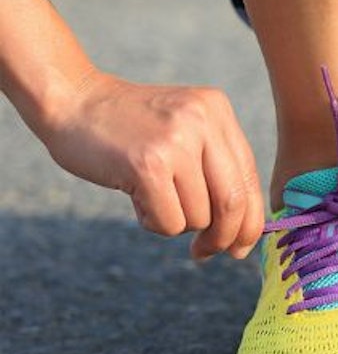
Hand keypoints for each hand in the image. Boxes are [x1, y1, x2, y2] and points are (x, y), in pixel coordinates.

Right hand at [43, 72, 264, 260]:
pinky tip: (135, 197)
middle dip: (224, 238)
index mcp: (218, 111)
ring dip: (176, 222)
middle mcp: (204, 121)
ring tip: (150, 195)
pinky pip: (169, 222)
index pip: (250, 178)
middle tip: (204, 252)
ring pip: (200, 217)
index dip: (249, 221)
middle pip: (234, 202)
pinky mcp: (147, 164)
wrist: (71, 101)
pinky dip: (153, 222)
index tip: (240, 246)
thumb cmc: (127, 128)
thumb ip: (214, 168)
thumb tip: (241, 234)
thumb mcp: (183, 130)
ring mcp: (176, 142)